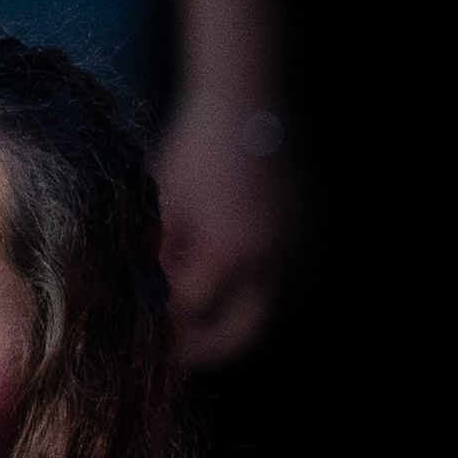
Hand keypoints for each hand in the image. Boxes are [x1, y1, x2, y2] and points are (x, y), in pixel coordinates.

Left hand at [155, 97, 289, 366]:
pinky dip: (257, 298)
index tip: (144, 328)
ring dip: (233, 324)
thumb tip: (149, 303)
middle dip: (203, 349)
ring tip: (200, 317)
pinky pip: (286, 291)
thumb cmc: (198, 151)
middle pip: (239, 337)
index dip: (164, 321)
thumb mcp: (165, 206)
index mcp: (230, 251)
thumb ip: (160, 258)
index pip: (191, 310)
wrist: (252, 106)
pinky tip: (232, 287)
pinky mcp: (312, 245)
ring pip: (267, 318)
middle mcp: (273, 263)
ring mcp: (299, 257)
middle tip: (175, 350)